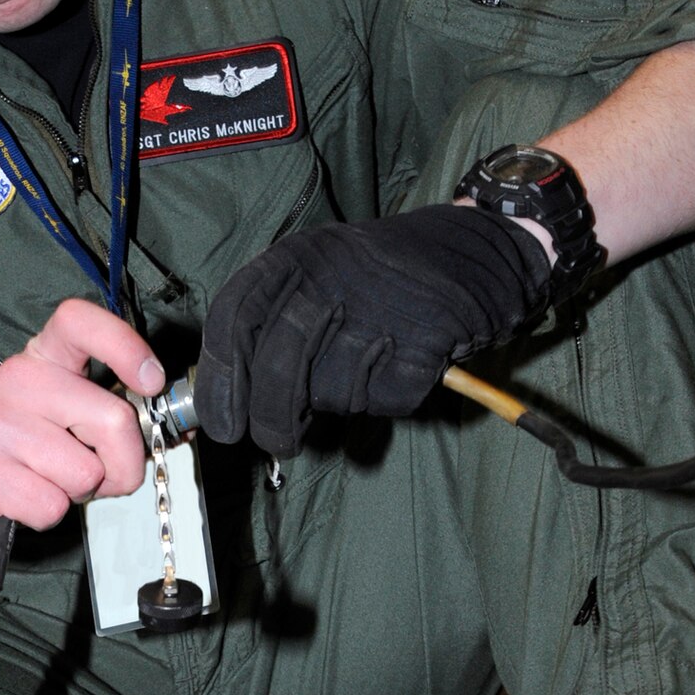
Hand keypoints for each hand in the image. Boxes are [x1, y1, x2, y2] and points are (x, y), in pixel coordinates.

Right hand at [0, 298, 162, 549]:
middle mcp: (17, 382)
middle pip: (113, 419)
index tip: (150, 380)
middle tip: (94, 475)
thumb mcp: (52, 417)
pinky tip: (19, 501)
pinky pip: (52, 505)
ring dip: (75, 493)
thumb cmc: (3, 456)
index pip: (80, 321)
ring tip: (42, 483)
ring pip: (86, 472)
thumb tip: (169, 424)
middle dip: (121, 465)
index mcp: (38, 360)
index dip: (126, 346)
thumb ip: (101, 413)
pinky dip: (46, 515)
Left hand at [195, 205, 552, 456]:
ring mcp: (377, 308)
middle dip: (270, 418)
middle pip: (275, 367)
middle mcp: (328, 277)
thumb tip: (231, 397)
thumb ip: (272, 326)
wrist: (474, 252)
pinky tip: (397, 366)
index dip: (220, 381)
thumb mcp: (316, 275)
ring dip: (341, 399)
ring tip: (363, 367)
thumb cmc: (380, 278)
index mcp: (294, 257)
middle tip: (276, 442)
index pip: (233, 319)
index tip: (221, 424)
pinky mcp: (422, 340)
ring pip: (330, 392)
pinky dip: (387, 398)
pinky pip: (384, 398)